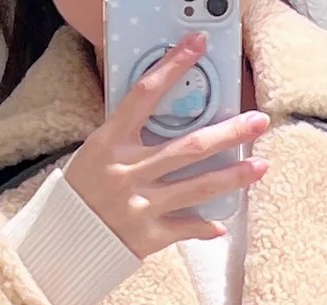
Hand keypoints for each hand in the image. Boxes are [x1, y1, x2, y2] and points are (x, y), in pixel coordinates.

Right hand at [63, 32, 269, 252]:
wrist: (64, 238)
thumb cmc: (86, 187)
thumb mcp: (99, 151)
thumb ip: (131, 136)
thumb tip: (171, 116)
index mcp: (110, 142)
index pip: (145, 94)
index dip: (173, 66)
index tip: (198, 45)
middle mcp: (127, 171)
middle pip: (188, 147)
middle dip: (228, 134)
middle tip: (258, 121)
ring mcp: (139, 205)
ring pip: (196, 188)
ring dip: (232, 178)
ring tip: (261, 167)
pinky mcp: (147, 236)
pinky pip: (184, 228)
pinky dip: (204, 227)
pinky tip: (222, 224)